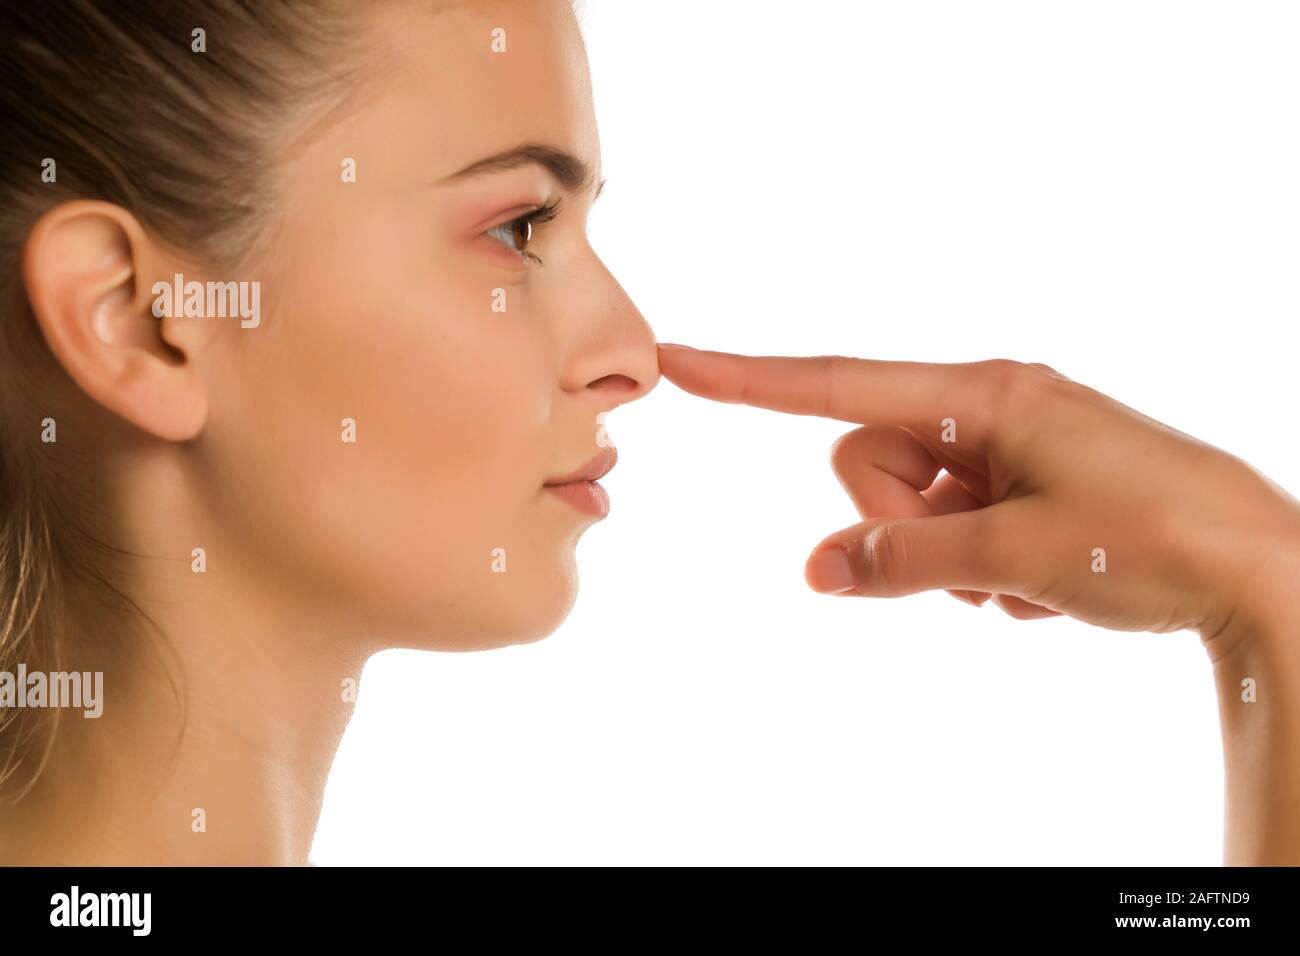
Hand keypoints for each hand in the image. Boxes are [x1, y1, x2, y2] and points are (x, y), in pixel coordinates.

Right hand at [655, 345, 1299, 650]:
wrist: (1259, 570)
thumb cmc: (1153, 540)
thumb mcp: (1012, 557)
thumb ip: (901, 560)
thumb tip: (817, 571)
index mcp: (983, 396)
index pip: (838, 386)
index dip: (751, 378)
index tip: (680, 362)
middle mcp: (988, 410)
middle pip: (868, 463)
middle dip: (898, 525)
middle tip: (975, 562)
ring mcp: (1008, 450)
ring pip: (909, 506)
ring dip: (946, 558)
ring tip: (1024, 578)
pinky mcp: (1025, 488)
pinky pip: (952, 530)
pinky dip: (980, 568)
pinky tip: (1044, 583)